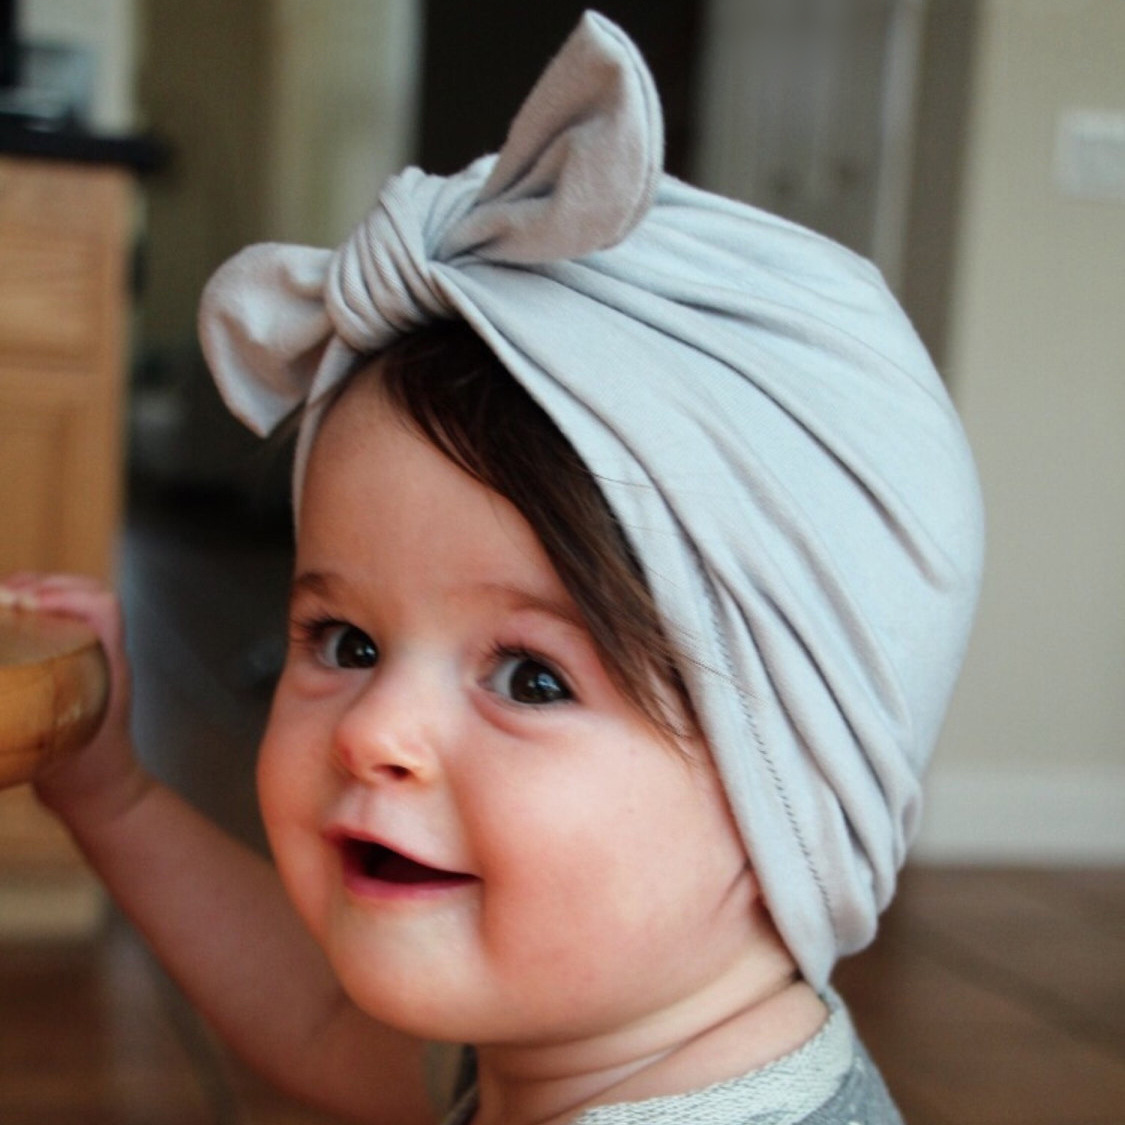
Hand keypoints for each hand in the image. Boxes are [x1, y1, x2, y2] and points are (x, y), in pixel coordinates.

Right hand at [0, 573, 149, 826]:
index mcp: (108, 666)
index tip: (27, 604)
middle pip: (88, 592)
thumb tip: (0, 712)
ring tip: (2, 599)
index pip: (104, 608)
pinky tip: (7, 615)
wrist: (103, 789)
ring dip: (37, 589)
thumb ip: (14, 744)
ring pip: (76, 599)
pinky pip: (62, 617)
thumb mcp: (50, 759)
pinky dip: (34, 607)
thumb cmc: (82, 775)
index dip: (67, 595)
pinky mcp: (75, 660)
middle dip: (42, 584)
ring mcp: (93, 654)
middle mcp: (105, 653)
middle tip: (3, 597)